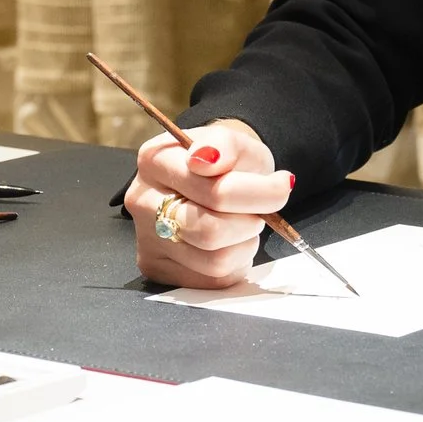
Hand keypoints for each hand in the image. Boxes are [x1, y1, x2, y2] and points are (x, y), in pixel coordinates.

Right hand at [122, 118, 292, 289]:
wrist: (214, 177)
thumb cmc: (225, 161)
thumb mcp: (234, 141)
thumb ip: (224, 144)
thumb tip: (205, 158)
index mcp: (155, 160)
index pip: (216, 191)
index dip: (258, 194)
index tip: (280, 185)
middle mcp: (142, 200)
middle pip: (209, 231)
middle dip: (249, 222)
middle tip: (260, 211)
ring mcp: (146, 238)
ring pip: (213, 261)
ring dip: (243, 244)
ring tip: (243, 224)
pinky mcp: (157, 268)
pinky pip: (211, 280)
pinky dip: (233, 262)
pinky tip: (229, 241)